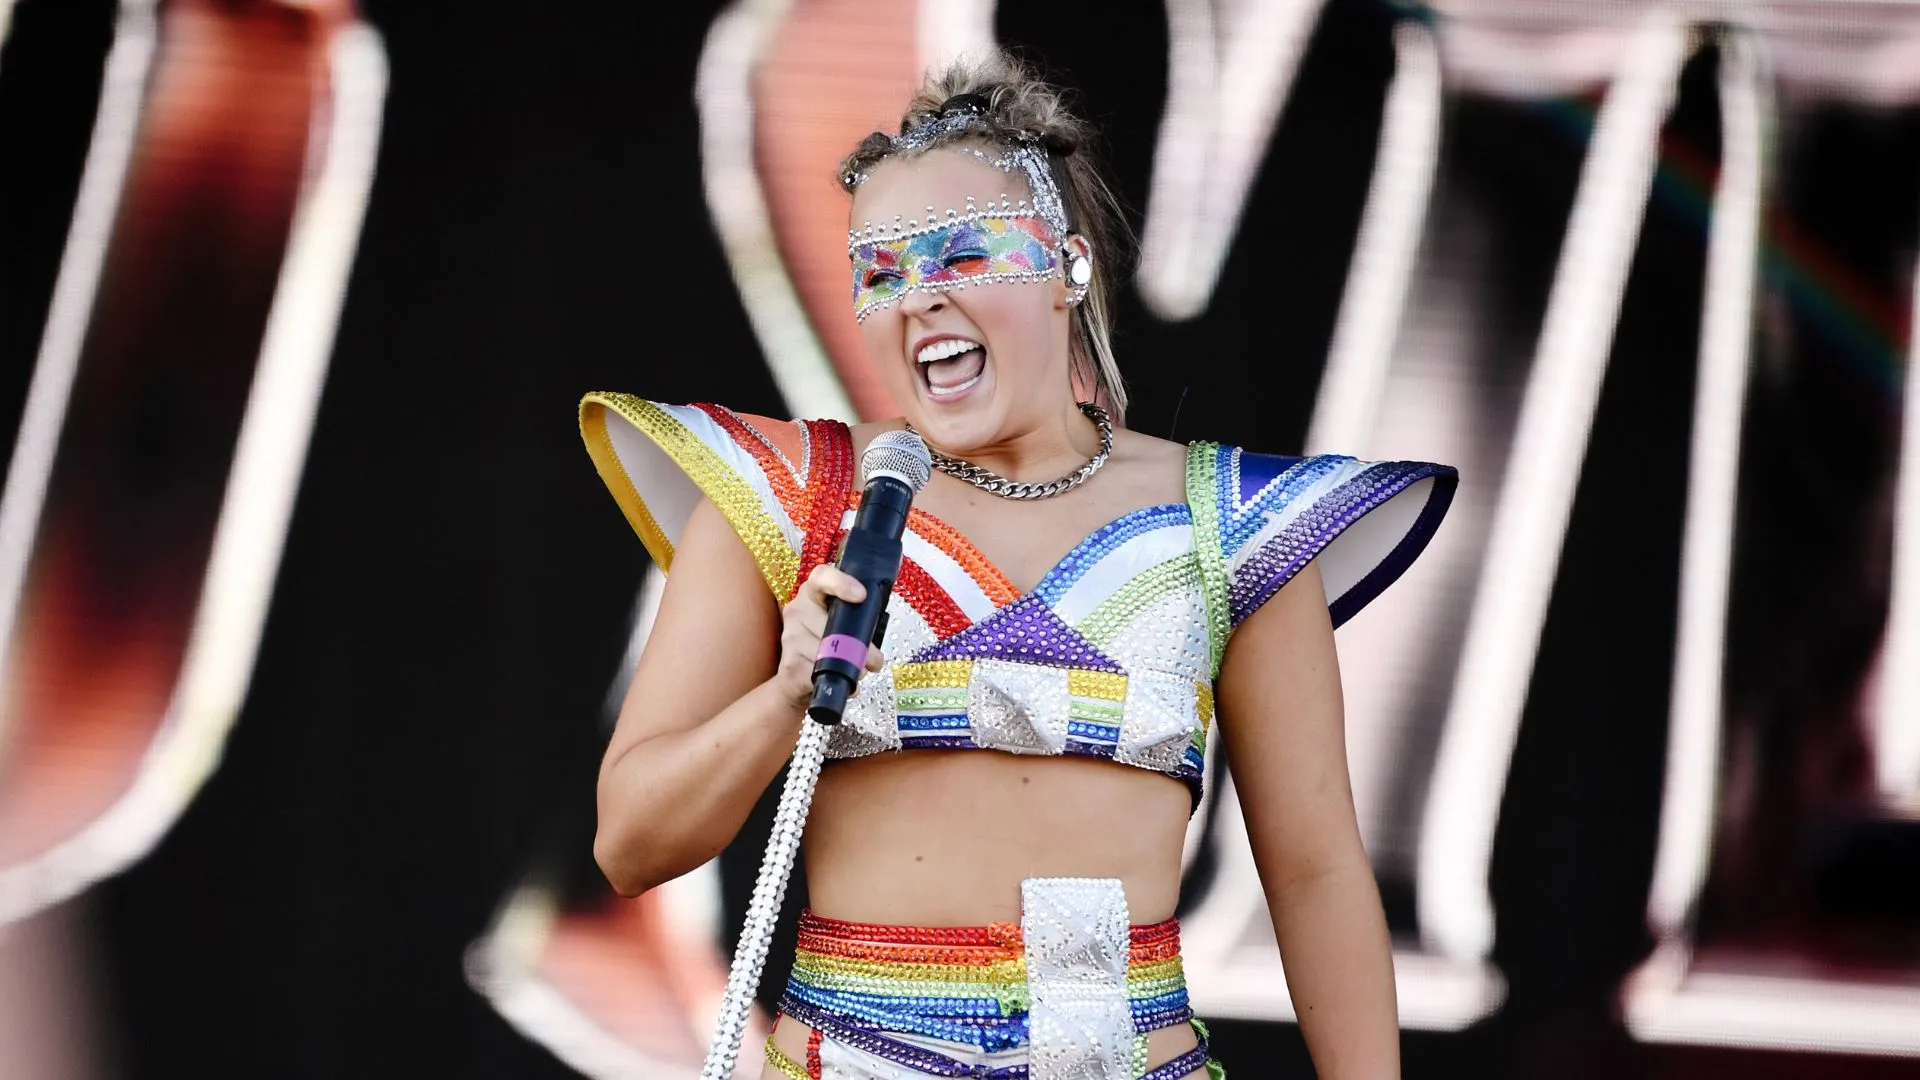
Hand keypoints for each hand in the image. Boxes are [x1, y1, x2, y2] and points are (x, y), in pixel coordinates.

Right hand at [773, 563, 884, 709]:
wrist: (796, 681)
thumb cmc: (827, 648)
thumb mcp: (844, 627)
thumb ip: (858, 624)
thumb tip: (874, 650)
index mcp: (813, 594)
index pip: (821, 577)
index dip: (841, 583)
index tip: (861, 595)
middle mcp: (798, 610)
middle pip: (836, 625)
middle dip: (861, 648)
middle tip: (872, 660)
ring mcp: (791, 636)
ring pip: (832, 652)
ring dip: (852, 667)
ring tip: (852, 671)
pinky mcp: (790, 664)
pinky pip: (822, 673)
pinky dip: (838, 682)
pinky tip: (838, 681)